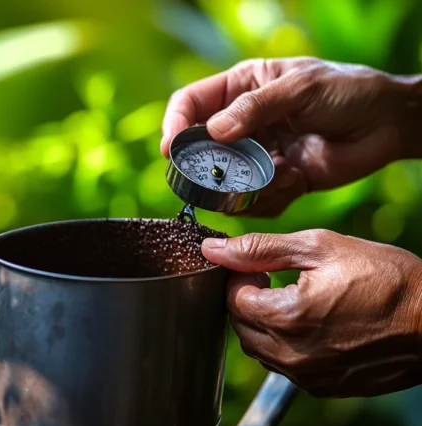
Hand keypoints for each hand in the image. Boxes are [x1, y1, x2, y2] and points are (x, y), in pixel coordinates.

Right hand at [162, 57, 421, 216]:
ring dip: (240, 186)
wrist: (390, 124)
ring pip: (225, 180)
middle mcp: (242, 123)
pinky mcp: (276, 181)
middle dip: (204, 166)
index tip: (172, 148)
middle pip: (200, 148)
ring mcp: (257, 154)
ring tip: (272, 176)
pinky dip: (269, 198)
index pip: (190, 104)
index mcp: (241, 88)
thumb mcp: (301, 88)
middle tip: (215, 176)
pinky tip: (294, 180)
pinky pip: (255, 200)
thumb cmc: (348, 91)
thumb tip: (213, 132)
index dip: (175, 125)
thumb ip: (255, 107)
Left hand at [202, 230, 421, 397]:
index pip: (231, 300)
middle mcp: (290, 354)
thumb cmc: (387, 278)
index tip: (261, 268)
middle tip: (272, 280)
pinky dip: (284, 345)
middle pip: (240, 326)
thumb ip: (261, 249)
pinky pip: (283, 367)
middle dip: (248, 301)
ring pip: (258, 350)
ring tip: (293, 301)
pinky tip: (310, 325)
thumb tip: (213, 249)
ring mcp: (307, 376)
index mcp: (286, 317)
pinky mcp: (322, 388)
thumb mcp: (321, 247)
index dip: (241, 278)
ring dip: (263, 324)